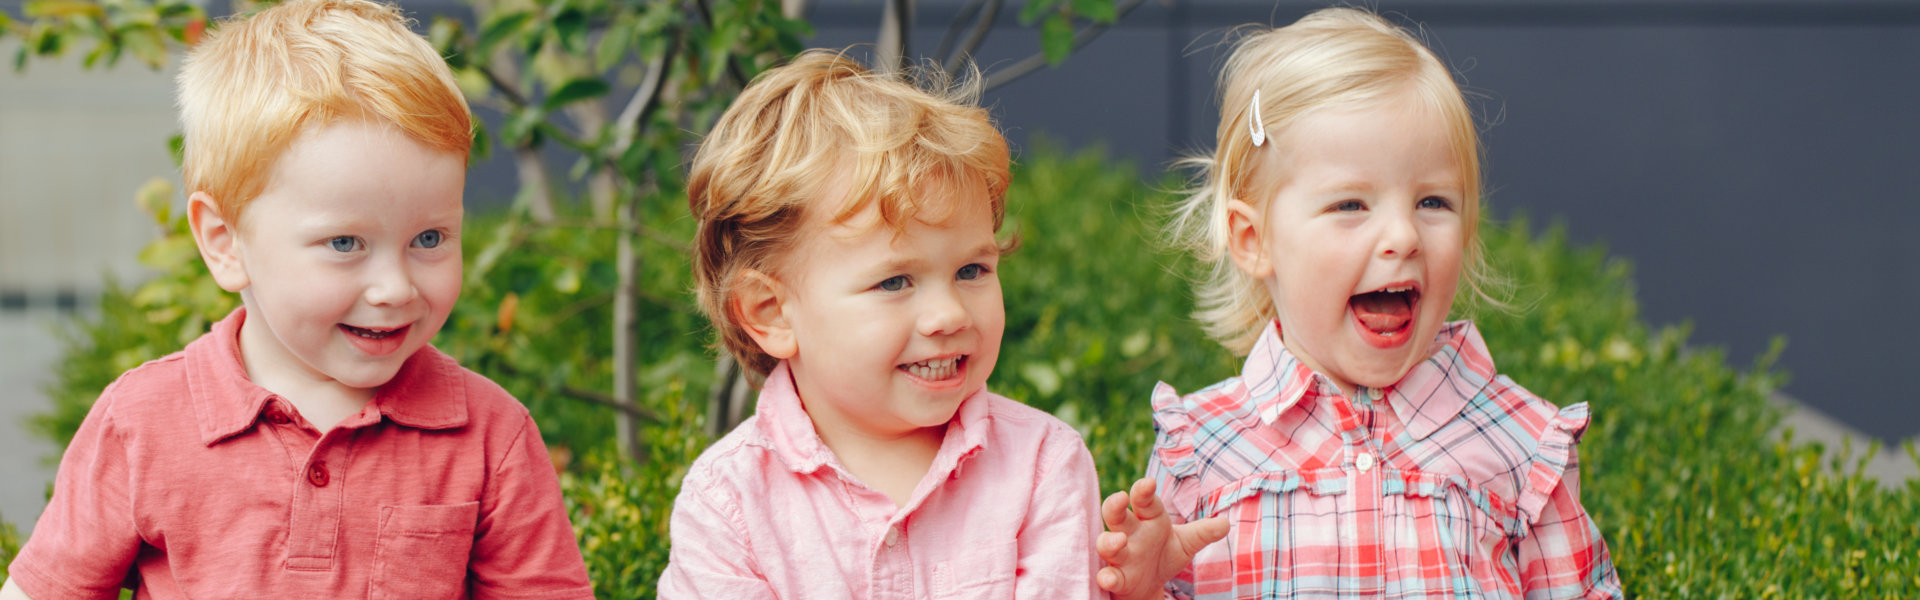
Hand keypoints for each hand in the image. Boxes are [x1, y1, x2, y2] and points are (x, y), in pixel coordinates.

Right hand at [1094, 478, 1227, 599]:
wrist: (1149, 584)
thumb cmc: (1164, 553)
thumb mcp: (1187, 542)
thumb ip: (1204, 533)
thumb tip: (1225, 524)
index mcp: (1148, 518)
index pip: (1144, 500)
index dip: (1144, 490)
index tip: (1148, 483)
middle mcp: (1129, 533)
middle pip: (1116, 514)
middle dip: (1115, 505)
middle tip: (1120, 498)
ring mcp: (1120, 555)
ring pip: (1106, 543)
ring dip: (1109, 541)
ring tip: (1119, 540)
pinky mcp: (1117, 577)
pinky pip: (1107, 575)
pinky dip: (1106, 577)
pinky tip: (1107, 578)